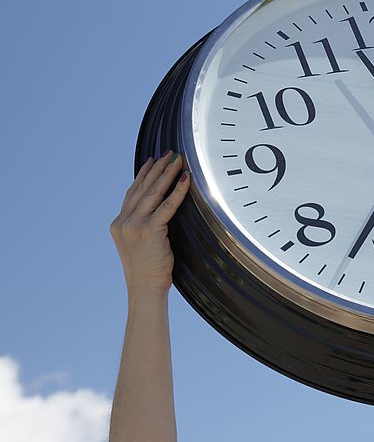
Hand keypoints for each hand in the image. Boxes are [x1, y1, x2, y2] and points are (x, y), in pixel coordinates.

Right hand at [110, 150, 190, 294]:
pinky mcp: (148, 230)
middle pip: (142, 188)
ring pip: (153, 193)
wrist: (144, 288)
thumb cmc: (148, 270)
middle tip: (169, 153)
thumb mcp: (140, 244)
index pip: (132, 193)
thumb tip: (160, 210)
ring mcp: (133, 225)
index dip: (143, 174)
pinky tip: (185, 180)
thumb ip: (144, 225)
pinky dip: (177, 191)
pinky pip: (166, 206)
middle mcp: (123, 221)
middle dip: (157, 168)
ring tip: (178, 160)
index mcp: (119, 224)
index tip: (153, 160)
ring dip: (167, 174)